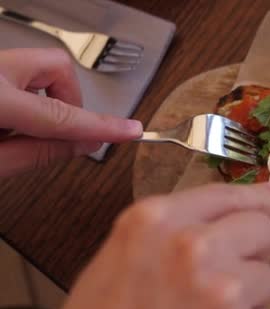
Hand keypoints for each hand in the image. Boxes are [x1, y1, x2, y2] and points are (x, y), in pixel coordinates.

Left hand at [0, 48, 141, 176]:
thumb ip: (35, 154)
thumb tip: (82, 144)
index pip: (60, 115)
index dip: (100, 125)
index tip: (130, 130)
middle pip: (58, 66)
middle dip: (69, 98)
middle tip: (60, 129)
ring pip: (36, 69)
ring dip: (42, 100)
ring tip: (20, 128)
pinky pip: (16, 76)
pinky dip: (21, 99)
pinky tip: (6, 120)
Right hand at [45, 182, 269, 308]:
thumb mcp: (121, 255)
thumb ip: (174, 227)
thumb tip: (233, 214)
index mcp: (156, 220)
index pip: (227, 195)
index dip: (258, 197)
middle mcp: (193, 246)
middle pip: (261, 229)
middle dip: (250, 249)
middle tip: (226, 271)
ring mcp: (223, 290)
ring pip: (267, 278)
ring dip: (246, 295)